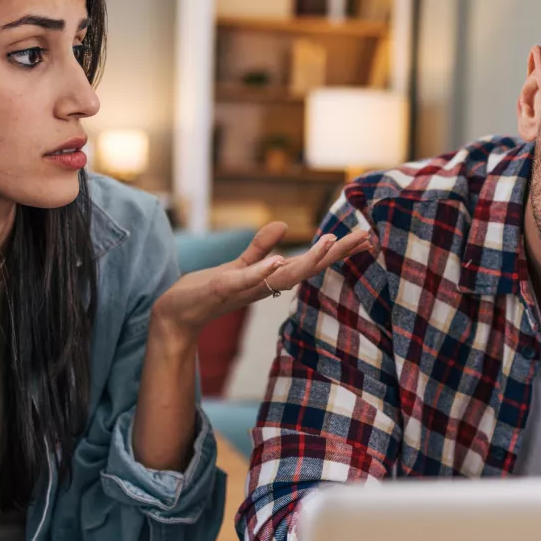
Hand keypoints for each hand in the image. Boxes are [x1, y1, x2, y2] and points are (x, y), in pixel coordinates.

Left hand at [152, 222, 370, 340]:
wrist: (175, 315)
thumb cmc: (207, 292)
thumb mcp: (238, 266)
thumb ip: (260, 248)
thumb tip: (284, 225)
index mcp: (270, 279)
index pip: (310, 263)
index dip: (337, 251)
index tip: (366, 237)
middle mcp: (263, 286)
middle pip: (306, 270)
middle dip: (335, 254)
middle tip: (364, 238)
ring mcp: (243, 289)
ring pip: (282, 277)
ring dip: (307, 262)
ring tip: (330, 243)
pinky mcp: (220, 289)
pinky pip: (244, 280)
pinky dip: (262, 271)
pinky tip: (279, 260)